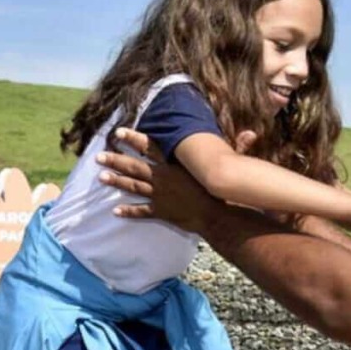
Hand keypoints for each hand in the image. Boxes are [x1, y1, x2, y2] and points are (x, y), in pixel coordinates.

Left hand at [96, 128, 256, 232]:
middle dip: (115, 160)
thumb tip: (252, 134)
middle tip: (98, 156)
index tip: (118, 132)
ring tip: (101, 178)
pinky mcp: (161, 212)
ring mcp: (160, 195)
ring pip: (133, 186)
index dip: (134, 138)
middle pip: (134, 166)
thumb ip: (237, 147)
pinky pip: (141, 211)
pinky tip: (116, 211)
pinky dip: (129, 211)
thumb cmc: (222, 191)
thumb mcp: (227, 165)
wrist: (217, 216)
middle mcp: (163, 177)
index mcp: (174, 164)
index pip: (150, 147)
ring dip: (116, 182)